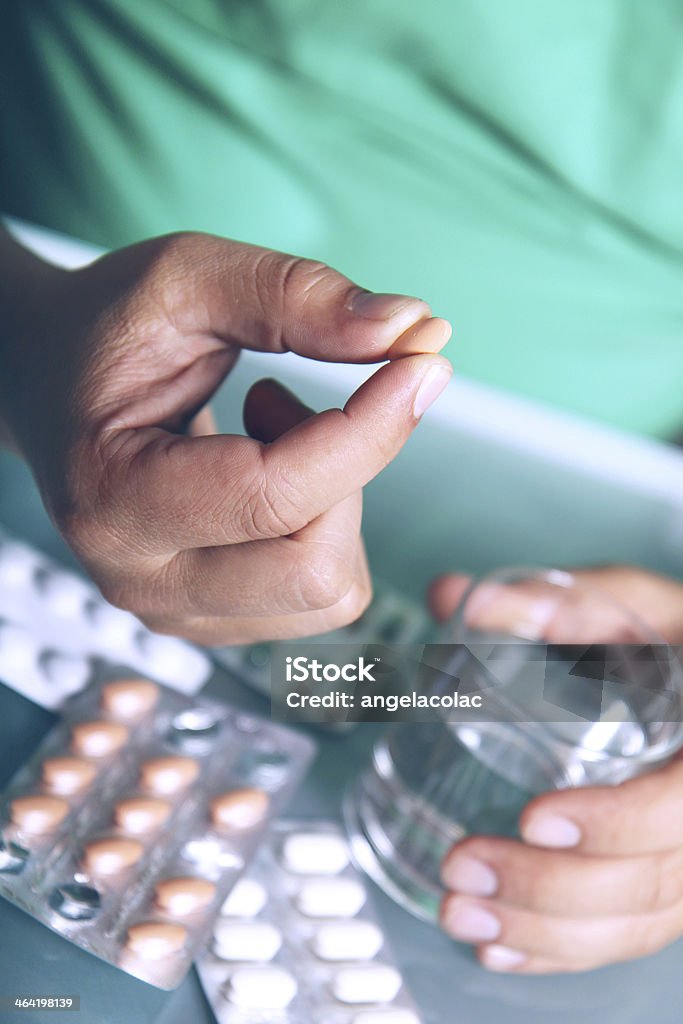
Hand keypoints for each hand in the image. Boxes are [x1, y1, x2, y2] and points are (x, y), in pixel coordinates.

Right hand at [0, 230, 451, 642]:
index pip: (277, 496)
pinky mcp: (213, 617)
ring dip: (334, 501)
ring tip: (268, 435)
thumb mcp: (187, 281)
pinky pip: (320, 597)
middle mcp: (140, 578)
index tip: (421, 367)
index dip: (370, 431)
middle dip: (344, 474)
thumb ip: (295, 296)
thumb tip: (412, 330)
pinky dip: (323, 530)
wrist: (48, 382)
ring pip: (330, 591)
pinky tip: (269, 477)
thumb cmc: (106, 332)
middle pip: (315, 569)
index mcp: (114, 496)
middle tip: (291, 402)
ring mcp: (176, 610)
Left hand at [430, 565, 682, 972]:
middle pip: (651, 883)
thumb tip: (462, 596)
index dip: (615, 822)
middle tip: (464, 867)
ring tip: (460, 912)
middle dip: (551, 890)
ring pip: (636, 924)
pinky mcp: (665, 881)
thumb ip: (562, 602)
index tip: (537, 819)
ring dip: (544, 933)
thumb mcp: (639, 606)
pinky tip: (503, 946)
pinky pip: (627, 936)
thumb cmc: (677, 642)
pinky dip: (563, 951)